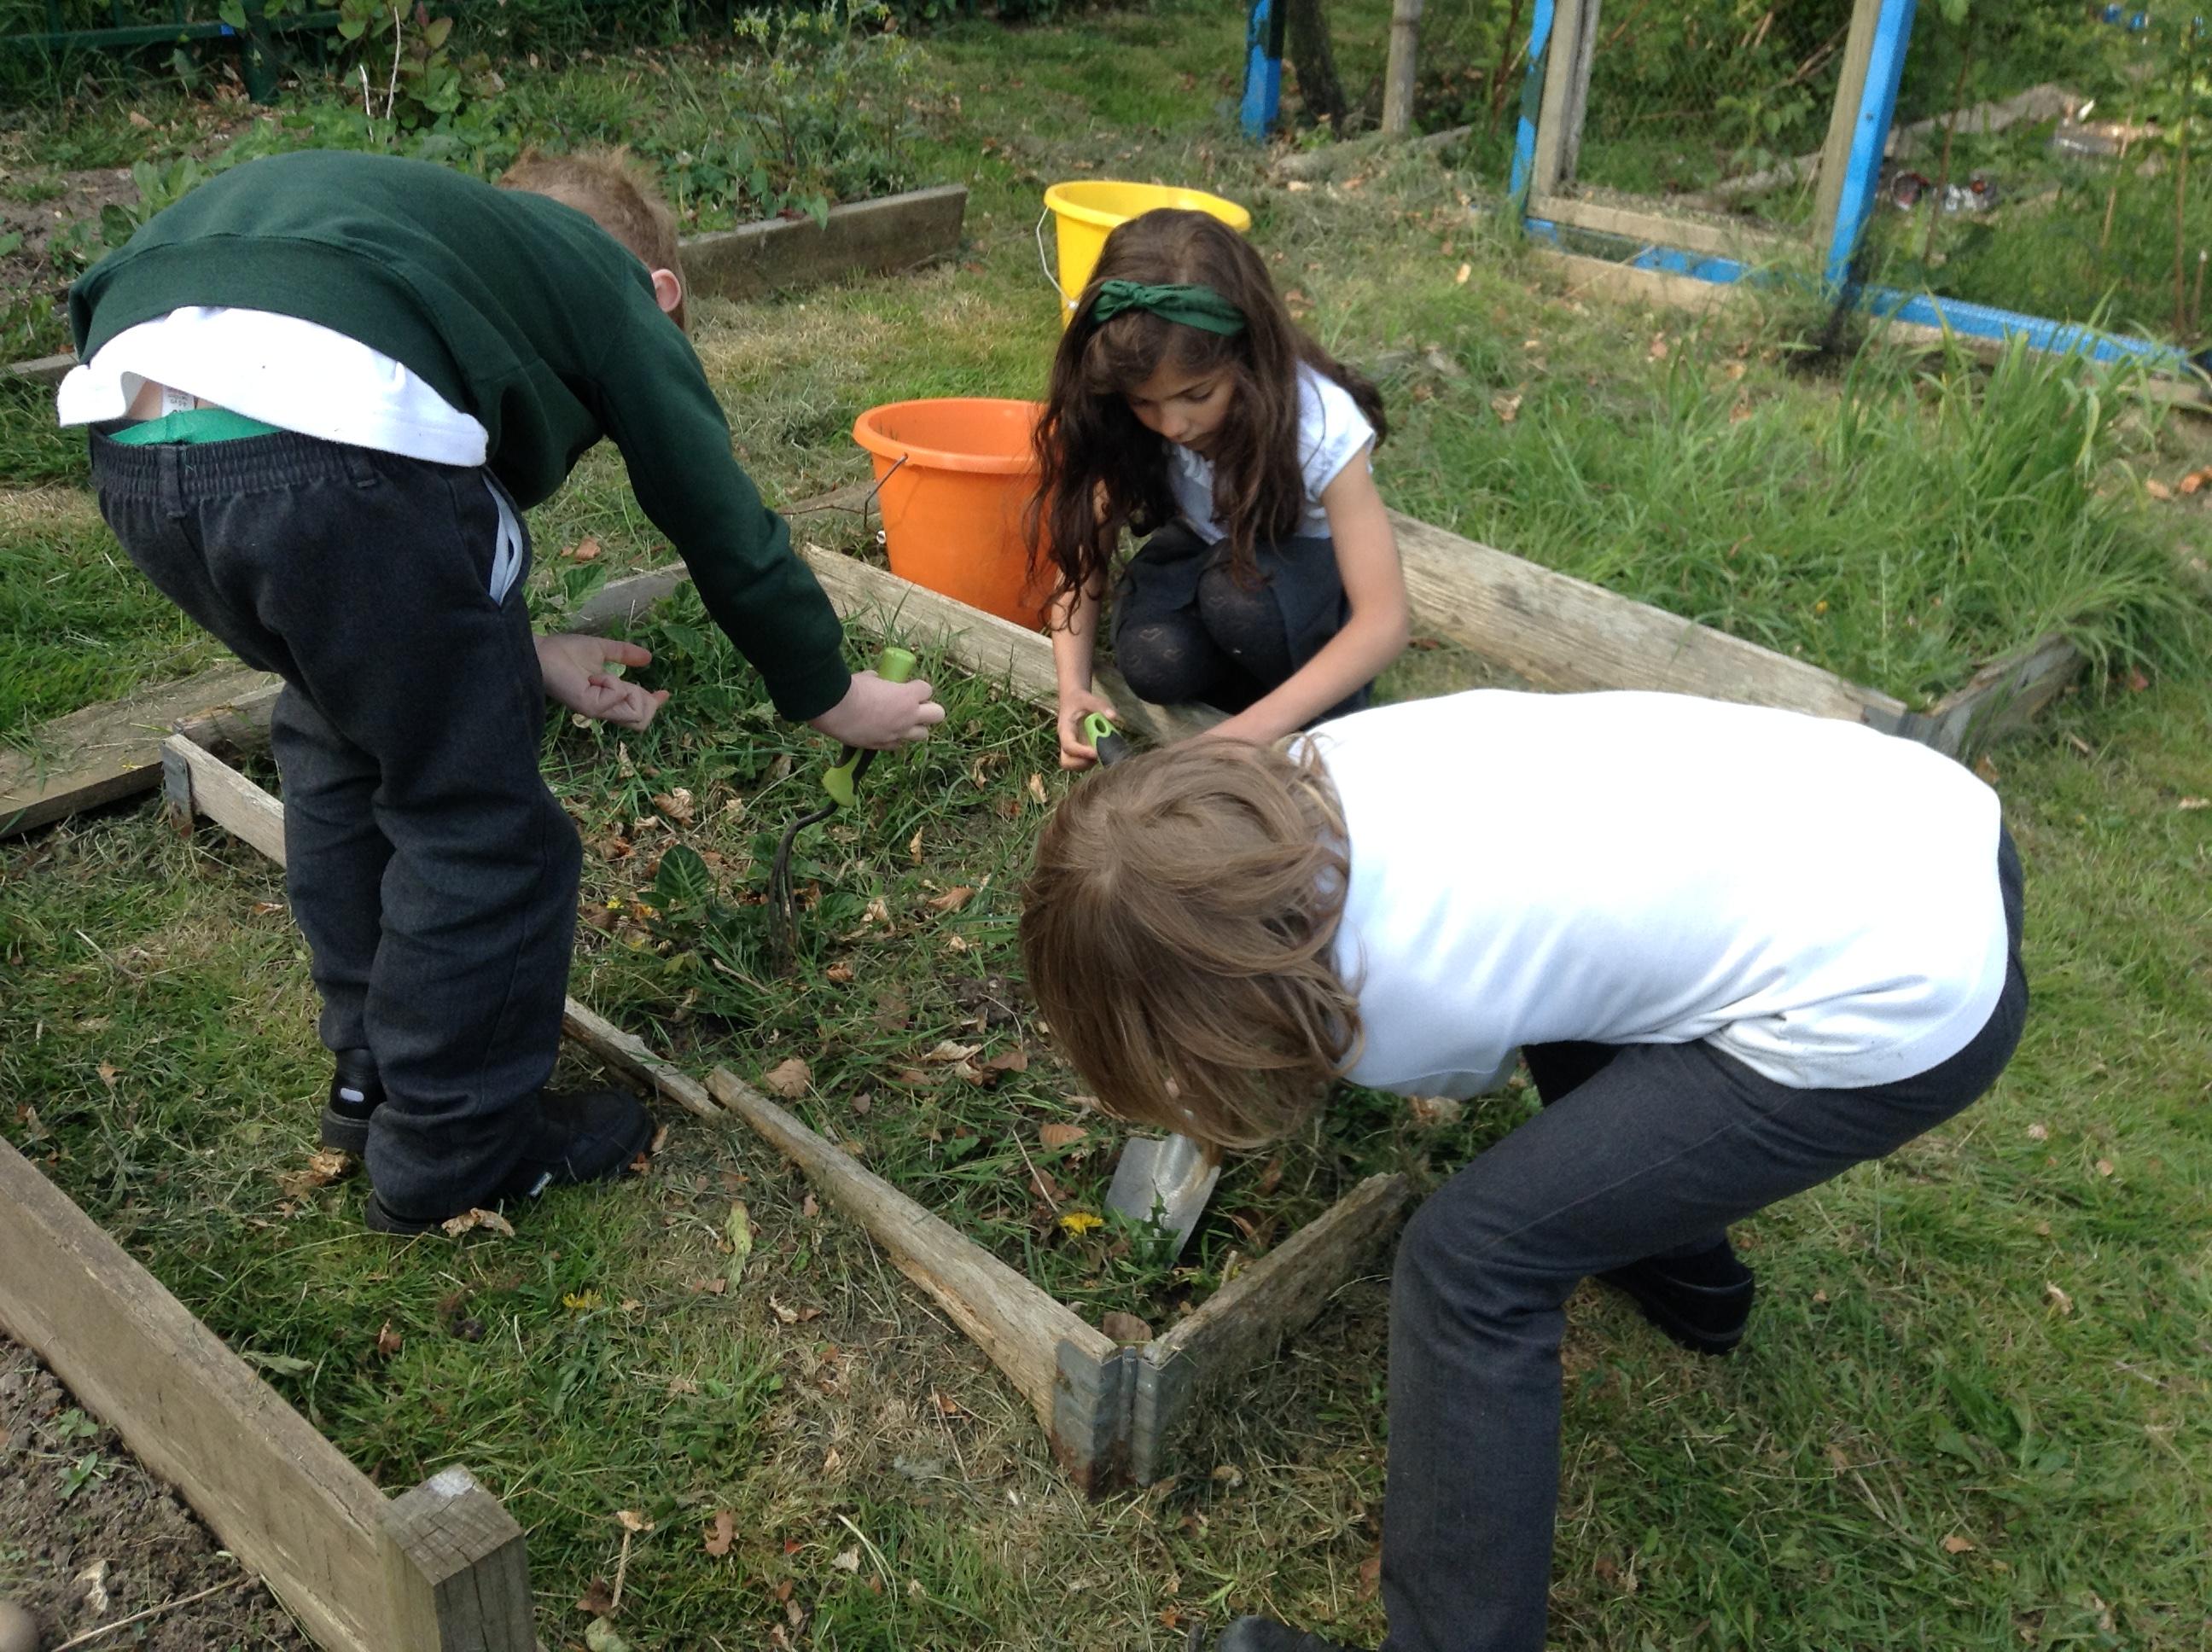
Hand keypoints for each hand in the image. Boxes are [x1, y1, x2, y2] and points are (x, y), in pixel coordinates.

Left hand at [536, 633, 669, 731]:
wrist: (541, 652)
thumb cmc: (564, 651)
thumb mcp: (602, 649)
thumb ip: (624, 654)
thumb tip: (649, 658)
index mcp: (606, 699)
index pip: (637, 713)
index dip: (654, 705)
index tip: (665, 693)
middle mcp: (603, 709)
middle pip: (641, 720)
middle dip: (647, 700)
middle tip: (633, 684)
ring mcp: (597, 710)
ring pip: (635, 712)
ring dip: (629, 689)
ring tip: (606, 676)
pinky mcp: (590, 707)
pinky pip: (618, 695)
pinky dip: (612, 681)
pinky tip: (594, 676)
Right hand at [809, 668, 942, 749]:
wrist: (836, 710)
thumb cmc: (852, 689)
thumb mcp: (869, 678)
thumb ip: (880, 680)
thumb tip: (878, 679)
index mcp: (907, 695)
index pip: (927, 689)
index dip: (918, 688)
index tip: (909, 687)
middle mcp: (909, 716)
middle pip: (938, 715)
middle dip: (929, 709)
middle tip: (915, 706)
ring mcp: (898, 733)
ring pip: (922, 735)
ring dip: (916, 727)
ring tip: (903, 722)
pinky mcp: (885, 745)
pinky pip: (899, 744)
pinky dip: (896, 738)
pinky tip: (884, 732)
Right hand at [1054, 685, 1120, 770]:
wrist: (1074, 700)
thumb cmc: (1080, 700)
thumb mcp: (1089, 698)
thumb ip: (1101, 706)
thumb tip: (1113, 717)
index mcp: (1065, 729)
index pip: (1069, 746)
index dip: (1081, 752)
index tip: (1096, 752)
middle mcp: (1066, 741)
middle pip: (1067, 762)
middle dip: (1082, 763)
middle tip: (1098, 754)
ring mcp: (1072, 748)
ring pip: (1074, 765)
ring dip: (1088, 763)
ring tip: (1101, 751)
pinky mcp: (1079, 751)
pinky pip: (1082, 763)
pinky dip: (1092, 761)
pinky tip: (1102, 750)